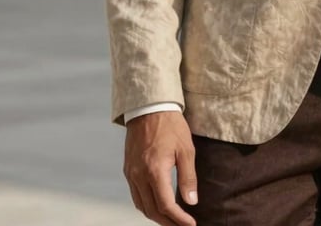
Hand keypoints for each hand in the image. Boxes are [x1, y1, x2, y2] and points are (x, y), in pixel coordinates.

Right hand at [123, 110, 197, 225]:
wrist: (149, 107)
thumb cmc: (171, 126)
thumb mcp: (186, 149)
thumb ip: (188, 177)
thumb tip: (192, 202)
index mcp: (155, 170)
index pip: (166, 206)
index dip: (179, 219)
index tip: (191, 224)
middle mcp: (139, 175)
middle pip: (152, 210)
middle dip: (168, 222)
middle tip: (183, 225)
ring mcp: (131, 173)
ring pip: (141, 205)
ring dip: (156, 216)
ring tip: (172, 220)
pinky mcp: (128, 169)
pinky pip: (135, 195)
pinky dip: (146, 205)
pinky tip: (157, 205)